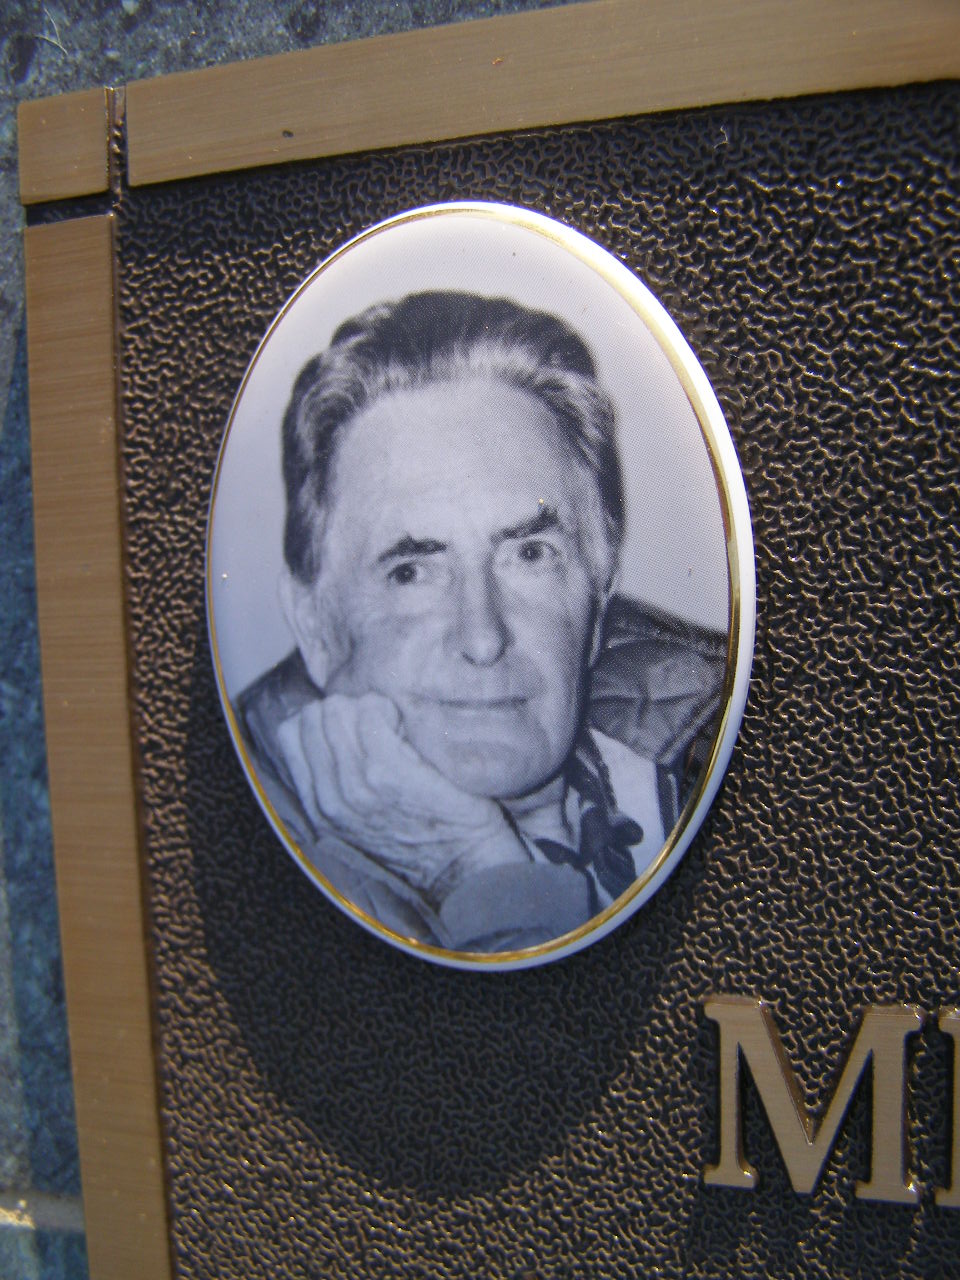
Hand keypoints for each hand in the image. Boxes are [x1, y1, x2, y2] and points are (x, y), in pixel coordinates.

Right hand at [276, 692, 529, 900]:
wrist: (462, 869)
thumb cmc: (420, 839)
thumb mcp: (361, 821)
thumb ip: (339, 785)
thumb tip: (334, 732)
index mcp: (318, 808)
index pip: (289, 734)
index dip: (322, 721)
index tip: (355, 733)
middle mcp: (329, 797)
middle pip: (312, 717)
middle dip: (345, 711)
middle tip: (379, 729)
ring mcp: (356, 784)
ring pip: (337, 710)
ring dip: (368, 708)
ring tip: (395, 729)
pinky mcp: (389, 771)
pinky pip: (371, 713)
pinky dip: (388, 710)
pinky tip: (407, 729)